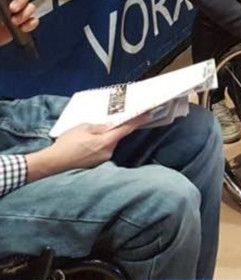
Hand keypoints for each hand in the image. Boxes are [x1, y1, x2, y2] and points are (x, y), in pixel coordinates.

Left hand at [1, 0, 37, 44]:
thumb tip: (2, 0)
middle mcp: (10, 4)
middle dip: (21, 2)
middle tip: (13, 9)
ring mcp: (16, 15)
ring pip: (30, 8)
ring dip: (25, 14)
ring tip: (15, 22)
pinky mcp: (21, 26)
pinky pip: (33, 21)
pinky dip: (31, 24)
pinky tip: (23, 28)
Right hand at [26, 116, 148, 181]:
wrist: (53, 162)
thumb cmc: (67, 143)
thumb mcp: (83, 128)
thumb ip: (100, 126)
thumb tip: (111, 126)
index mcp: (106, 141)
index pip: (126, 129)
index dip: (138, 121)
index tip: (148, 114)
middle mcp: (108, 151)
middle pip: (117, 137)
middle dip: (114, 130)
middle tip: (105, 124)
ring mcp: (103, 159)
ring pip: (109, 144)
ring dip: (104, 138)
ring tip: (87, 137)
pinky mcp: (96, 164)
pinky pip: (102, 151)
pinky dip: (98, 145)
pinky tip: (86, 145)